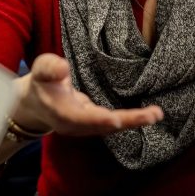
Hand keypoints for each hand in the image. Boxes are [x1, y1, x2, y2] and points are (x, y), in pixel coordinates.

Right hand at [13, 53, 162, 136]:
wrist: (38, 103)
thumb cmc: (42, 82)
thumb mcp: (41, 69)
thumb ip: (50, 68)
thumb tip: (63, 68)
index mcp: (61, 112)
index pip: (80, 118)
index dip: (97, 120)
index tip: (115, 121)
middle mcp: (76, 125)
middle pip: (103, 125)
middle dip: (127, 121)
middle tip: (152, 116)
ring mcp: (87, 127)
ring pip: (113, 127)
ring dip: (135, 121)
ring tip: (157, 114)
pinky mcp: (96, 124)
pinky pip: (116, 124)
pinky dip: (132, 120)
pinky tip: (151, 115)